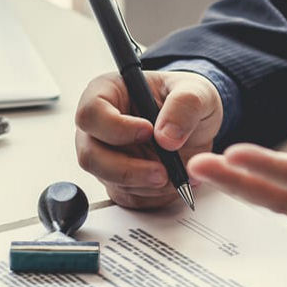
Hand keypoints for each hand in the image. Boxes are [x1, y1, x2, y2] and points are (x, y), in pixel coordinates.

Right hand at [75, 70, 221, 208]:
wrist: (196, 126)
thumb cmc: (186, 101)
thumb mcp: (196, 91)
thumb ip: (184, 105)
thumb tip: (166, 137)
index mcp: (107, 92)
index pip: (91, 113)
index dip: (116, 127)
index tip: (148, 132)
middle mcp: (99, 127)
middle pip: (90, 155)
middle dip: (127, 169)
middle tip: (161, 171)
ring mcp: (105, 156)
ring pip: (108, 179)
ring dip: (144, 183)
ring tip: (175, 174)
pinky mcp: (118, 180)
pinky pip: (126, 195)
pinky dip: (151, 195)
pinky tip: (172, 182)